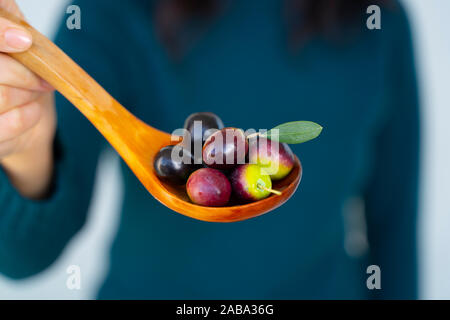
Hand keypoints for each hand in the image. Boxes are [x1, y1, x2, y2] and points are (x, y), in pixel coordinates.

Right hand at [0, 0, 55, 198]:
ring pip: (2, 97)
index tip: (25, 42)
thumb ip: (13, 25)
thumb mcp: (19, 39)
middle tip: (42, 79)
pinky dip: (29, 116)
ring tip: (34, 93)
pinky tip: (33, 110)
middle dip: (26, 74)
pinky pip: (8, 125)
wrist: (26, 116)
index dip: (0, 34)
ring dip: (29, 94)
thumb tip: (19, 34)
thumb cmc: (20, 72)